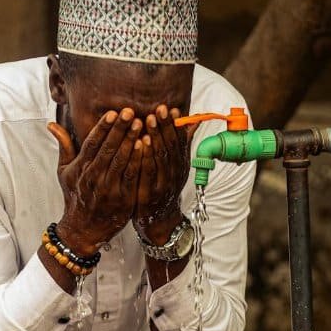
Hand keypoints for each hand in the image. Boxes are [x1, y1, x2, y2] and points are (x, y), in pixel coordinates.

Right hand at [48, 108, 144, 252]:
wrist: (82, 229)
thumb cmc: (74, 196)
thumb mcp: (64, 171)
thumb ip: (63, 146)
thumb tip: (51, 124)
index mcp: (80, 168)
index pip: (91, 143)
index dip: (102, 127)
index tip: (112, 112)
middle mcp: (92, 177)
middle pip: (107, 149)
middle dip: (119, 129)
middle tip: (130, 112)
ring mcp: (108, 189)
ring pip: (121, 161)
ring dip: (131, 141)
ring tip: (141, 124)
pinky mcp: (123, 199)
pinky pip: (132, 176)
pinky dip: (139, 160)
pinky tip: (146, 146)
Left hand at [135, 106, 196, 243]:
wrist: (159, 221)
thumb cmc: (164, 188)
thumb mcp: (175, 167)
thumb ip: (181, 145)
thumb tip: (193, 122)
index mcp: (181, 165)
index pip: (180, 142)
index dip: (176, 125)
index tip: (171, 109)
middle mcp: (175, 174)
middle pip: (171, 147)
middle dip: (164, 127)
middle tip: (158, 110)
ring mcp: (163, 185)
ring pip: (160, 158)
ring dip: (155, 138)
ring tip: (147, 121)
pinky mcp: (150, 194)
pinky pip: (147, 173)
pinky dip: (144, 157)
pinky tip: (138, 144)